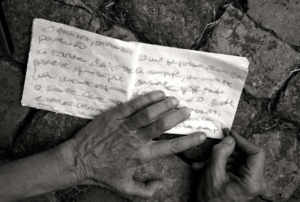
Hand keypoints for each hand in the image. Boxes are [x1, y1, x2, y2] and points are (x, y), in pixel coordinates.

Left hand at [63, 91, 206, 198]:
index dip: (188, 141)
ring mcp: (125, 126)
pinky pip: (133, 105)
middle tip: (187, 110)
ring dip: (164, 105)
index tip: (201, 134)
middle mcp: (136, 140)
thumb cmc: (102, 173)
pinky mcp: (114, 116)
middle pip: (161, 126)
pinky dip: (146, 99)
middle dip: (177, 117)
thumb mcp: (125, 188)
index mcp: (141, 156)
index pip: (170, 148)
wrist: (78, 161)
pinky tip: (157, 94)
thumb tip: (162, 184)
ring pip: (148, 113)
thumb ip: (146, 191)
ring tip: (175, 100)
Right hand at [194, 130, 265, 201]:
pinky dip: (221, 163)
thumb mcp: (213, 173)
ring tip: (203, 163)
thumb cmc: (211, 198)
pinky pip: (234, 165)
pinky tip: (205, 166)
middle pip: (246, 155)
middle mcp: (256, 181)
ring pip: (238, 159)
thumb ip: (221, 153)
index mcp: (252, 181)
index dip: (243, 141)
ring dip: (220, 158)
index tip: (229, 134)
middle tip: (213, 148)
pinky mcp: (244, 180)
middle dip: (226, 151)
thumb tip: (229, 138)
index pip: (257, 153)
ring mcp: (250, 181)